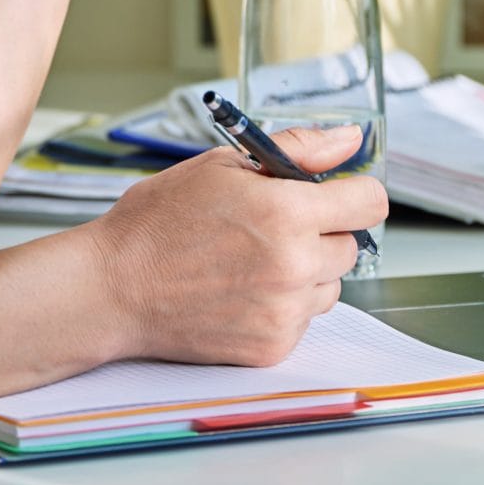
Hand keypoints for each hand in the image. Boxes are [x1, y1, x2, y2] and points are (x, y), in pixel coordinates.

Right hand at [81, 125, 384, 366]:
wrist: (113, 288)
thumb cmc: (158, 222)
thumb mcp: (223, 166)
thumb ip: (297, 150)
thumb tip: (350, 138)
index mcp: (286, 212)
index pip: (370, 202)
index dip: (352, 194)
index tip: (333, 196)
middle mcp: (295, 266)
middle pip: (351, 247)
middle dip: (321, 234)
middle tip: (268, 230)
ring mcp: (285, 312)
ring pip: (329, 286)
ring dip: (304, 274)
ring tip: (248, 263)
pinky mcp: (273, 346)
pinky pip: (302, 320)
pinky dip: (281, 307)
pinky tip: (238, 293)